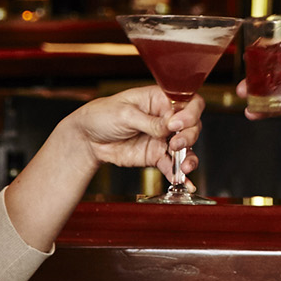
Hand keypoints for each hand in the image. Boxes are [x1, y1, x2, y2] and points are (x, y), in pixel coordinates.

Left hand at [70, 86, 203, 180]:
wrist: (87, 138)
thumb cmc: (103, 115)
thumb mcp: (125, 114)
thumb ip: (150, 122)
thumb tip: (171, 126)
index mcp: (160, 99)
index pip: (188, 102)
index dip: (189, 113)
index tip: (176, 123)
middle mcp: (166, 118)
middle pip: (192, 126)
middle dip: (188, 136)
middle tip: (175, 144)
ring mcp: (163, 138)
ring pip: (187, 147)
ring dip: (189, 157)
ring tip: (183, 166)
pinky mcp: (156, 156)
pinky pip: (172, 165)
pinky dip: (178, 175)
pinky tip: (183, 181)